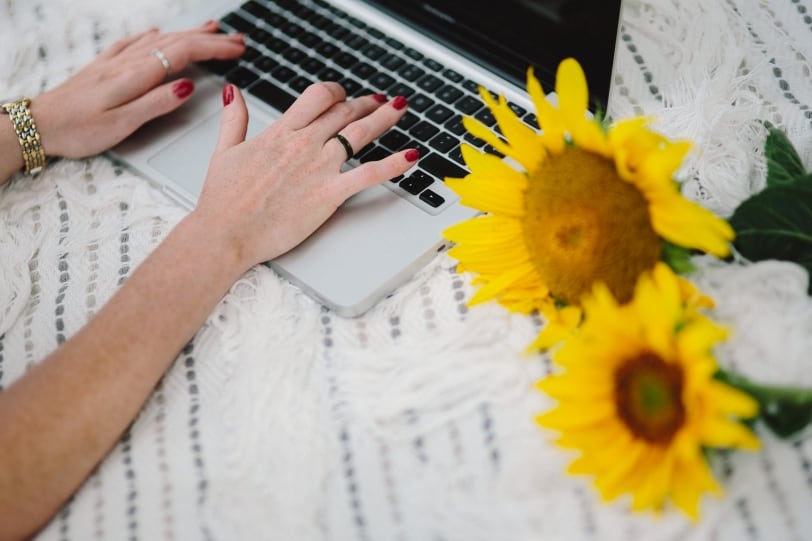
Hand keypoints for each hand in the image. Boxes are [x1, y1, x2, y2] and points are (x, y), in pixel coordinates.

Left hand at [31, 21, 243, 158]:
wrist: (38, 124)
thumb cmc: (78, 130)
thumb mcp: (123, 124)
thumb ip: (156, 103)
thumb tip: (187, 85)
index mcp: (135, 76)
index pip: (183, 53)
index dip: (213, 49)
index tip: (237, 50)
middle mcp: (127, 62)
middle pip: (176, 42)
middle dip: (210, 39)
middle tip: (237, 40)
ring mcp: (114, 61)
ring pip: (159, 40)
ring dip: (188, 33)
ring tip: (211, 28)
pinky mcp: (103, 66)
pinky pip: (135, 43)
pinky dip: (154, 36)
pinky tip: (157, 32)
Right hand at [192, 82, 417, 268]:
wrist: (226, 233)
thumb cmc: (223, 200)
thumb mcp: (225, 151)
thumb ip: (234, 119)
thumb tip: (234, 92)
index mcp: (280, 133)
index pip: (318, 97)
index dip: (336, 92)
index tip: (344, 95)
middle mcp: (304, 145)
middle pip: (344, 112)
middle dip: (365, 104)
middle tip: (379, 102)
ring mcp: (319, 168)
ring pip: (361, 133)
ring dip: (384, 118)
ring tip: (399, 109)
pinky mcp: (329, 195)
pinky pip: (369, 174)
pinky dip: (394, 164)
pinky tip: (412, 155)